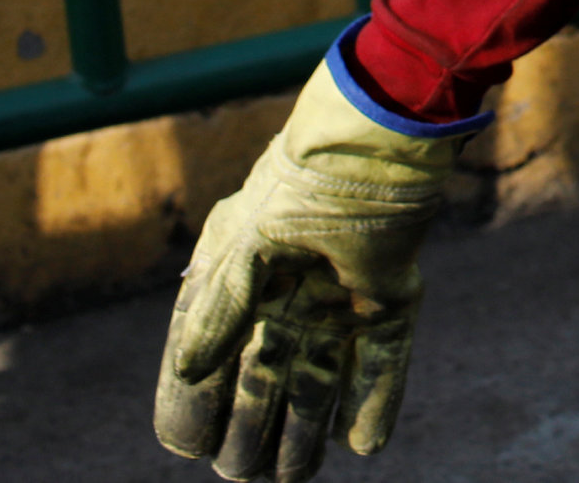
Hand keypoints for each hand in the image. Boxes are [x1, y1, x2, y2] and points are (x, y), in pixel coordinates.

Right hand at [156, 57, 463, 480]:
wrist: (387, 130)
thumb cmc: (309, 176)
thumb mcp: (251, 239)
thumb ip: (220, 304)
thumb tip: (188, 369)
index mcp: (239, 277)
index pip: (205, 357)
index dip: (194, 404)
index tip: (187, 447)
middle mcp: (287, 294)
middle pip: (264, 381)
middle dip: (252, 433)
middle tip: (244, 477)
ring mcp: (340, 295)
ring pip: (320, 379)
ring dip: (308, 430)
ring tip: (295, 480)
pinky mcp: (392, 293)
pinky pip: (383, 358)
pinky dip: (376, 400)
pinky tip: (365, 445)